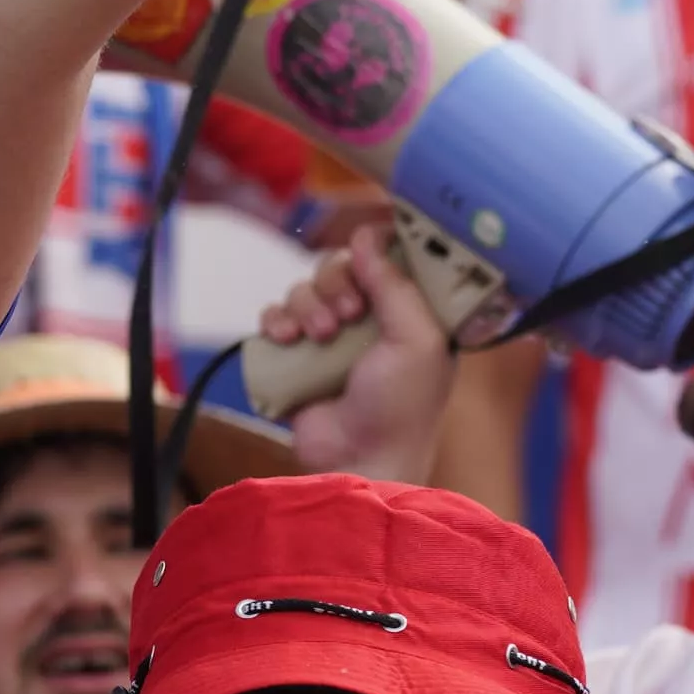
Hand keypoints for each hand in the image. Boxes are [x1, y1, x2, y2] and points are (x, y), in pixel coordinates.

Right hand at [260, 230, 455, 483]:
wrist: (356, 460)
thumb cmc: (401, 407)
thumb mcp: (417, 341)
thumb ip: (395, 284)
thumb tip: (367, 233)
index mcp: (409, 313)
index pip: (386, 258)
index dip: (373, 254)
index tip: (368, 264)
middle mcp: (370, 320)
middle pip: (339, 267)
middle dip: (336, 284)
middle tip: (345, 316)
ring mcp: (331, 338)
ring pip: (305, 288)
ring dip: (306, 304)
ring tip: (318, 337)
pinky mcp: (296, 357)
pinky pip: (276, 316)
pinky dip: (275, 320)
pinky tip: (285, 338)